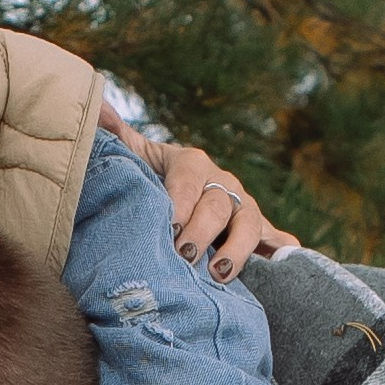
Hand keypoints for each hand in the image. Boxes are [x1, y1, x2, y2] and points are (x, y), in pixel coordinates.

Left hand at [98, 100, 298, 280]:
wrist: (176, 197)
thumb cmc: (149, 179)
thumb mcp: (133, 157)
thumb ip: (116, 138)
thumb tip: (101, 111)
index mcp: (192, 165)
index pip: (188, 180)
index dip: (180, 203)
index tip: (167, 227)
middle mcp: (223, 184)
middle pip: (216, 207)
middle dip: (201, 232)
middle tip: (184, 256)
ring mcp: (244, 208)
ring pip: (249, 225)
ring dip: (237, 249)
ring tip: (219, 273)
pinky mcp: (260, 231)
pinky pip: (278, 240)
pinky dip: (284, 252)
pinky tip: (284, 266)